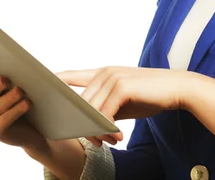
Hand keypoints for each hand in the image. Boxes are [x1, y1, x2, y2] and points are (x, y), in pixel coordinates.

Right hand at [0, 49, 46, 151]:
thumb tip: (10, 65)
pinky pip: (5, 119)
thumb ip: (5, 77)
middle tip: (5, 80)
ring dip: (10, 98)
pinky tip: (26, 103)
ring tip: (21, 92)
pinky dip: (16, 110)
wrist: (28, 129)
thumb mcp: (10, 87)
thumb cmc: (18, 102)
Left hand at [55, 66, 190, 147]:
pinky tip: (116, 136)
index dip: (54, 81)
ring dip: (95, 129)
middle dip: (82, 123)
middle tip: (92, 141)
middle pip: (80, 101)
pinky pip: (105, 113)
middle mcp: (105, 72)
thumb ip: (104, 108)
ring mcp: (113, 78)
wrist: (176, 88)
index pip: (70, 75)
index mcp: (103, 73)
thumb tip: (88, 125)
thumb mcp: (123, 102)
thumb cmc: (150, 95)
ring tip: (106, 141)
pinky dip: (106, 127)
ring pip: (91, 109)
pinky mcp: (122, 87)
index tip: (38, 88)